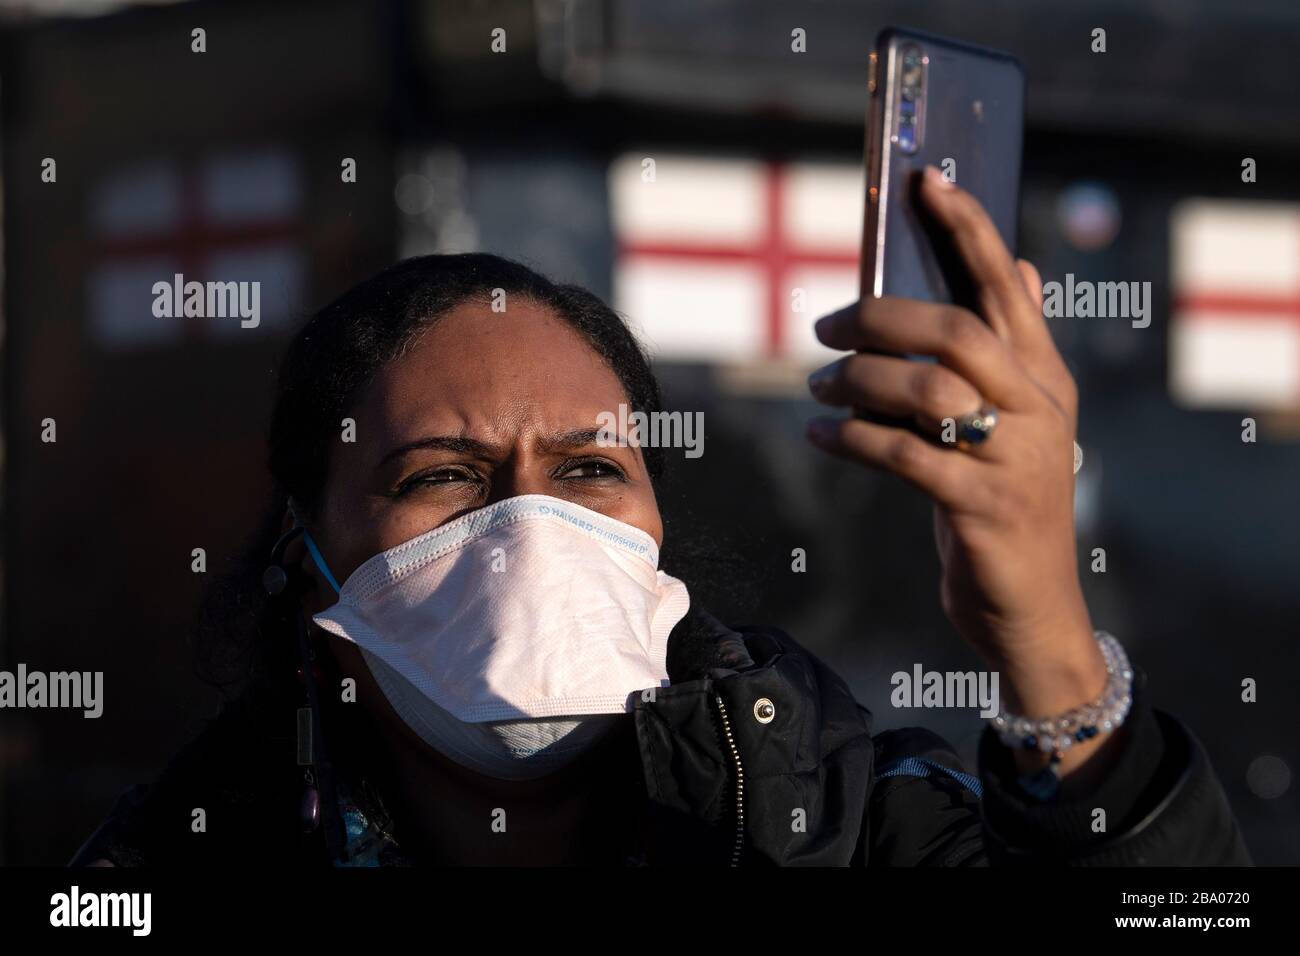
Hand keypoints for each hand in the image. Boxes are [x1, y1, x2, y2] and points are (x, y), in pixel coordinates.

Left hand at [806, 166, 1109, 775]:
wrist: (1029, 607)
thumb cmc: (1004, 502)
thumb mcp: (1018, 423)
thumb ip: (1011, 349)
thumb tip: (1018, 266)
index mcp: (1045, 376)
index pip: (1004, 285)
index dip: (966, 227)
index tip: (924, 179)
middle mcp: (1039, 406)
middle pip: (954, 330)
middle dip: (879, 315)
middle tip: (826, 326)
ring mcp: (1015, 457)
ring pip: (925, 390)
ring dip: (857, 380)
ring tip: (817, 384)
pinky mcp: (982, 506)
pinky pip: (903, 455)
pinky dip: (852, 439)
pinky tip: (821, 435)